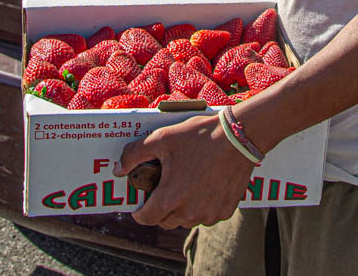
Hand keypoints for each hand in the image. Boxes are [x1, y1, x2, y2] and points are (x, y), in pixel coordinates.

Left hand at [116, 113, 255, 228]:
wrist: (238, 137)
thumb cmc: (199, 136)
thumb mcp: (162, 138)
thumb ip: (134, 155)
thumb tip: (118, 170)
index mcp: (170, 197)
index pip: (146, 219)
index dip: (139, 212)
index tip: (140, 205)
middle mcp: (189, 212)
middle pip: (166, 221)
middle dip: (160, 209)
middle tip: (163, 189)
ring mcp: (209, 213)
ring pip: (186, 220)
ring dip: (181, 209)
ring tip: (184, 186)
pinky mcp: (225, 210)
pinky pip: (206, 216)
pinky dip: (201, 206)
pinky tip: (204, 187)